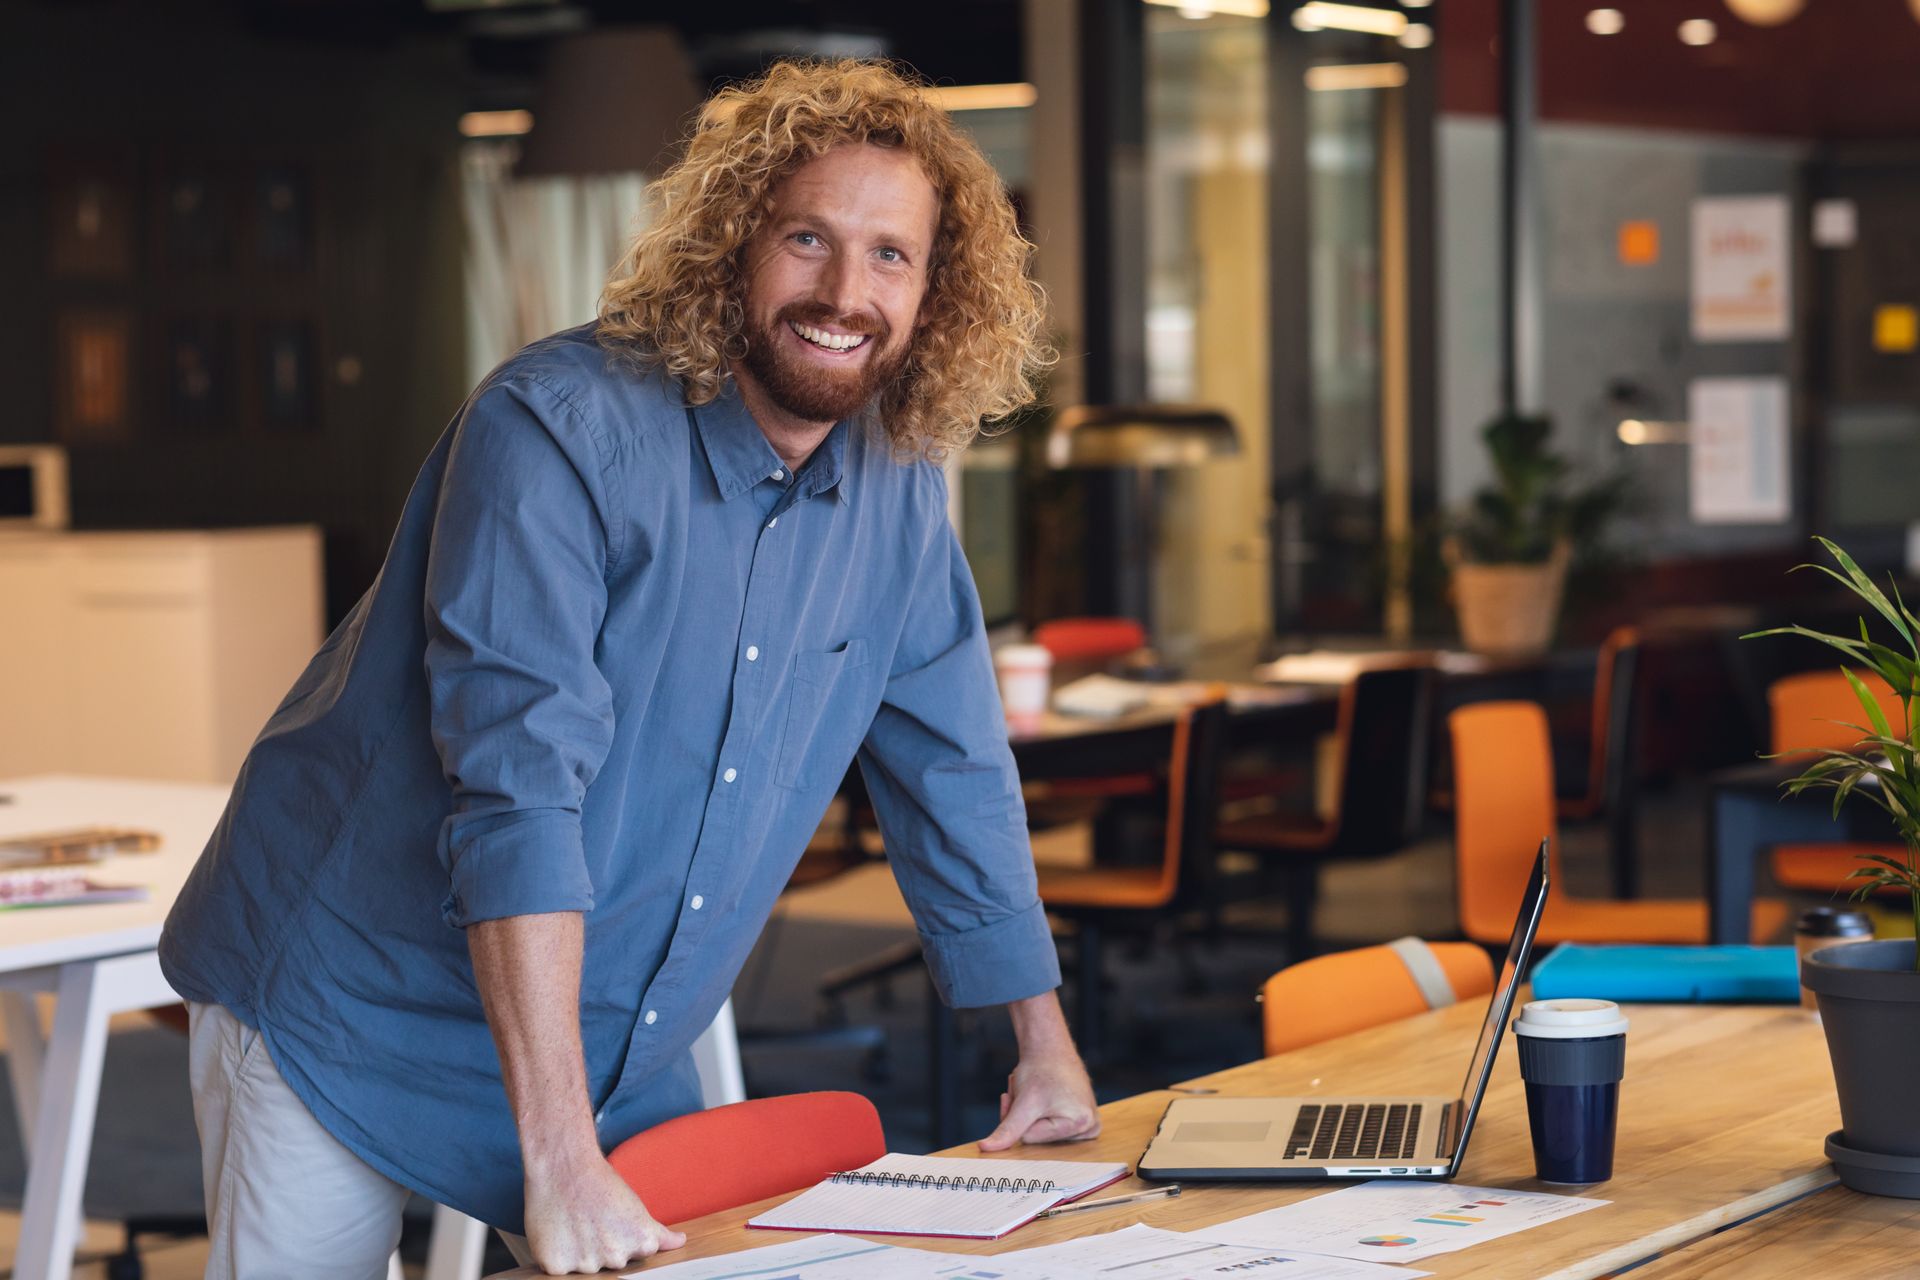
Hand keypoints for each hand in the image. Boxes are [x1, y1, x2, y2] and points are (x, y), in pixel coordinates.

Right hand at [523, 1150, 685, 1274]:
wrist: (564, 1167)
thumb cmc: (601, 1183)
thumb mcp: (637, 1208)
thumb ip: (658, 1234)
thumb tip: (679, 1242)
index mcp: (641, 1243)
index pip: (635, 1255)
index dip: (621, 1236)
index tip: (612, 1222)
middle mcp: (617, 1257)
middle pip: (610, 1262)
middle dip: (602, 1244)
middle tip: (593, 1219)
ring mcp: (587, 1263)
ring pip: (585, 1265)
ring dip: (580, 1250)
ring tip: (576, 1221)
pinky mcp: (557, 1265)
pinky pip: (560, 1267)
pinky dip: (558, 1252)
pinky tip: (561, 1229)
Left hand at [978, 1050, 1100, 1149]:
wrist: (1049, 1049)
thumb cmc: (1040, 1069)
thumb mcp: (1023, 1102)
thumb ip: (1007, 1130)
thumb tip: (986, 1148)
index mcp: (1082, 1124)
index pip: (1031, 1138)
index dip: (1018, 1118)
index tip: (1018, 1097)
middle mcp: (1089, 1127)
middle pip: (1038, 1137)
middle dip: (1024, 1116)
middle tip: (1026, 1093)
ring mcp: (1088, 1124)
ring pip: (1041, 1133)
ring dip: (1030, 1114)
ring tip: (1037, 1093)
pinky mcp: (1082, 1120)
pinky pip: (1050, 1128)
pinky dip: (1040, 1114)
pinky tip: (1045, 1098)